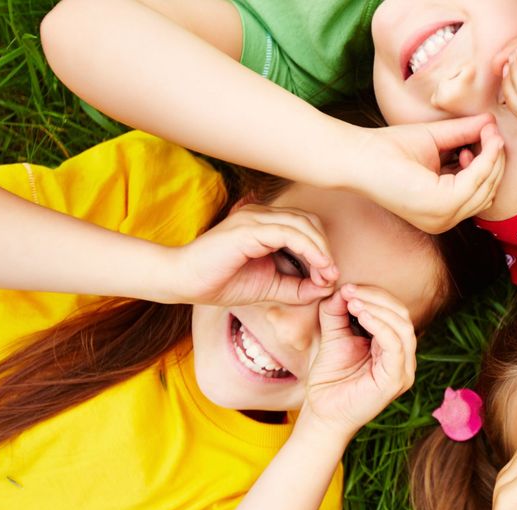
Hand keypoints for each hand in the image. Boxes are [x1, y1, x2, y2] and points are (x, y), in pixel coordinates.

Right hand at [166, 204, 337, 305]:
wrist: (184, 283)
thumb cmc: (222, 283)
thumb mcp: (270, 288)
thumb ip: (298, 288)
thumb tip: (327, 288)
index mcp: (265, 224)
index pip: (306, 227)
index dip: (323, 250)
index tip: (330, 278)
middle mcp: (261, 215)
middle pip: (309, 222)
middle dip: (326, 249)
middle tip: (331, 276)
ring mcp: (254, 218)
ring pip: (303, 224)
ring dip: (321, 250)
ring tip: (328, 273)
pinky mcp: (248, 228)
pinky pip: (289, 233)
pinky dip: (309, 249)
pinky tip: (318, 267)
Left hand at [299, 285, 416, 439]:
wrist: (321, 413)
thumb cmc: (329, 380)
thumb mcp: (333, 337)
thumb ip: (337, 313)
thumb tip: (342, 289)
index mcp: (392, 347)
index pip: (394, 312)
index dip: (374, 295)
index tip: (347, 287)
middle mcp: (403, 357)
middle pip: (401, 315)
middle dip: (376, 298)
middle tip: (350, 291)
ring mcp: (403, 369)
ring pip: (403, 327)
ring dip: (378, 309)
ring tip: (353, 302)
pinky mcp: (396, 379)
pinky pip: (395, 346)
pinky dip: (380, 326)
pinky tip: (361, 315)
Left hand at [353, 115, 505, 233]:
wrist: (358, 155)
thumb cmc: (388, 149)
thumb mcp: (436, 140)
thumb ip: (463, 134)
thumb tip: (492, 123)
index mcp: (440, 210)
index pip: (479, 192)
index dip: (490, 164)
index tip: (489, 136)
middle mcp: (442, 220)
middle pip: (488, 192)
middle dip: (496, 160)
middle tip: (493, 133)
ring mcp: (442, 217)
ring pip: (486, 187)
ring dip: (492, 157)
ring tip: (488, 133)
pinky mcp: (440, 206)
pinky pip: (476, 181)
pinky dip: (485, 159)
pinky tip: (483, 140)